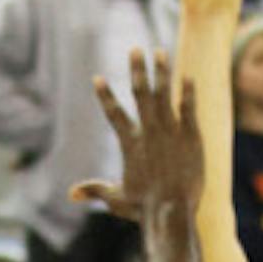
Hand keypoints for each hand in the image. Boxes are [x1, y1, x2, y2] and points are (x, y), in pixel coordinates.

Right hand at [70, 50, 201, 222]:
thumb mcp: (116, 198)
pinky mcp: (191, 136)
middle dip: (137, 69)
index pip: (113, 113)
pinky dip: (187, 92)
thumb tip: (71, 194)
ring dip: (161, 71)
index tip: (97, 78)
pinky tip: (188, 76)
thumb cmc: (144, 208)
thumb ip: (95, 190)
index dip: (104, 95)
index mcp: (130, 143)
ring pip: (164, 94)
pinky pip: (188, 107)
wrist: (172, 211)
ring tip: (160, 52)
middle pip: (140, 93)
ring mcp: (170, 131)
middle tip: (136, 49)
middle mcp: (148, 131)